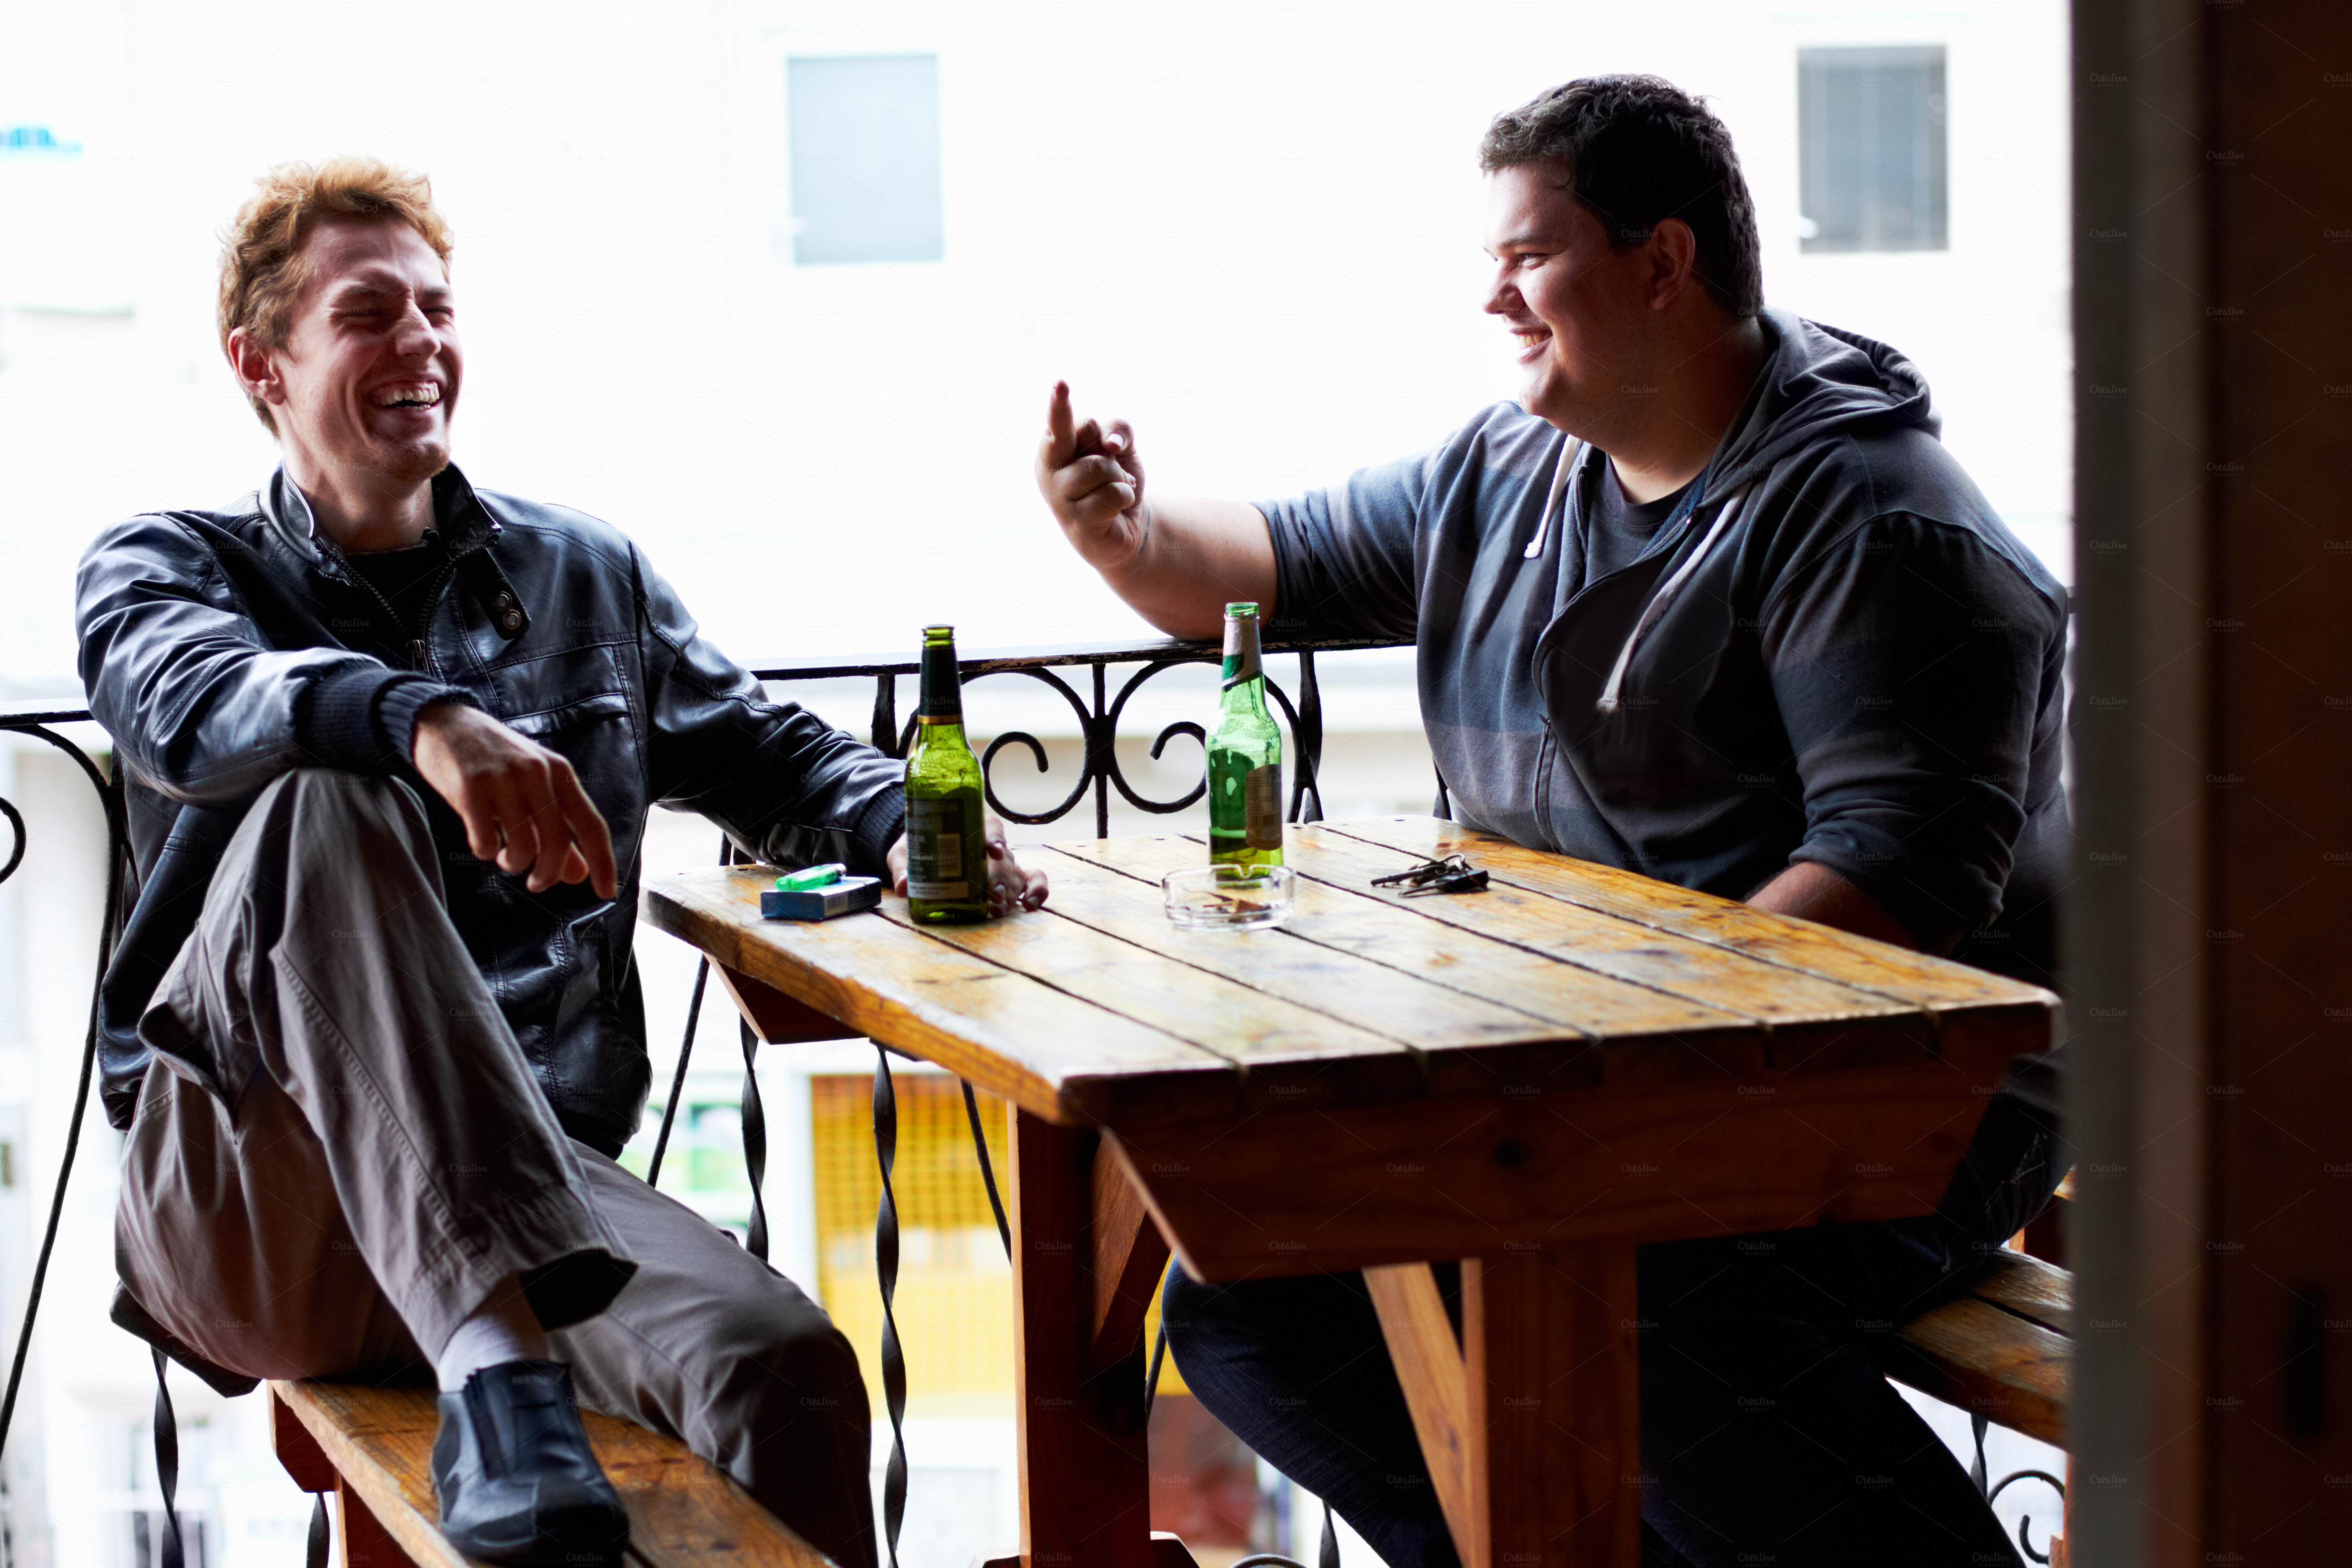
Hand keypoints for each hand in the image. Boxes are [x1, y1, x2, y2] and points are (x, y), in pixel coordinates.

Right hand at [412, 701, 617, 897]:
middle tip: (536, 882)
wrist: (445, 724)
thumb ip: (558, 828)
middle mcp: (537, 773)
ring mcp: (504, 778)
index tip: (608, 893)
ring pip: (523, 845)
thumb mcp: (534, 787)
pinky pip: (485, 839)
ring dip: (514, 864)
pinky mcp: (470, 786)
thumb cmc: (495, 761)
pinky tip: (483, 842)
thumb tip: (579, 875)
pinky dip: (485, 851)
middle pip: (557, 843)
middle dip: (548, 874)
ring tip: (505, 857)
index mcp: (560, 773)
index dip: (603, 862)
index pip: (592, 825)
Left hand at [886, 814, 1049, 917]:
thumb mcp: (905, 852)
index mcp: (970, 826)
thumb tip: (903, 886)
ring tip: (996, 909)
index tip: (993, 851)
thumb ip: (903, 866)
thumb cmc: (918, 847)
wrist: (925, 854)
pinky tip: (1029, 905)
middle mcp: (991, 844)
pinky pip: (1032, 881)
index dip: (995, 838)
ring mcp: (1003, 863)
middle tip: (992, 894)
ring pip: (1016, 874)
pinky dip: (1037, 891)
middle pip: (1005, 857)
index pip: (991, 827)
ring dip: (1010, 892)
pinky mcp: (1010, 879)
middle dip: (1000, 877)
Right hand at [1037, 381, 1147, 572]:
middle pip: (1062, 434)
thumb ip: (1116, 430)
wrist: (1124, 528)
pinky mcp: (1077, 522)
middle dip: (1062, 411)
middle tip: (1064, 388)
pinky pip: (1113, 493)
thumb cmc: (1114, 480)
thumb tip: (1110, 442)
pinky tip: (1117, 507)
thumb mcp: (1120, 447)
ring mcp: (1059, 497)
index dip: (1059, 402)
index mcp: (1054, 446)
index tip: (1059, 383)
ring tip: (1114, 487)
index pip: (1060, 420)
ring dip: (1119, 476)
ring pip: (1101, 466)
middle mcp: (1049, 469)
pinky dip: (1125, 496)